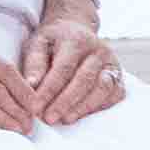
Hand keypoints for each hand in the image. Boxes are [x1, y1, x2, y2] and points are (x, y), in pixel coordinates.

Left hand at [12, 3, 120, 125]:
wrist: (77, 30)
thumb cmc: (54, 41)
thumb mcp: (38, 43)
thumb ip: (34, 63)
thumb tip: (31, 85)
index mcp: (76, 40)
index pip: (63, 69)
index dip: (49, 90)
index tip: (35, 108)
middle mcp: (98, 50)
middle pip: (84, 80)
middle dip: (65, 102)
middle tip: (49, 118)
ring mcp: (111, 63)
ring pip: (102, 88)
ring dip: (83, 107)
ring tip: (65, 119)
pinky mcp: (118, 75)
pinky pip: (114, 94)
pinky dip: (99, 107)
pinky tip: (81, 114)